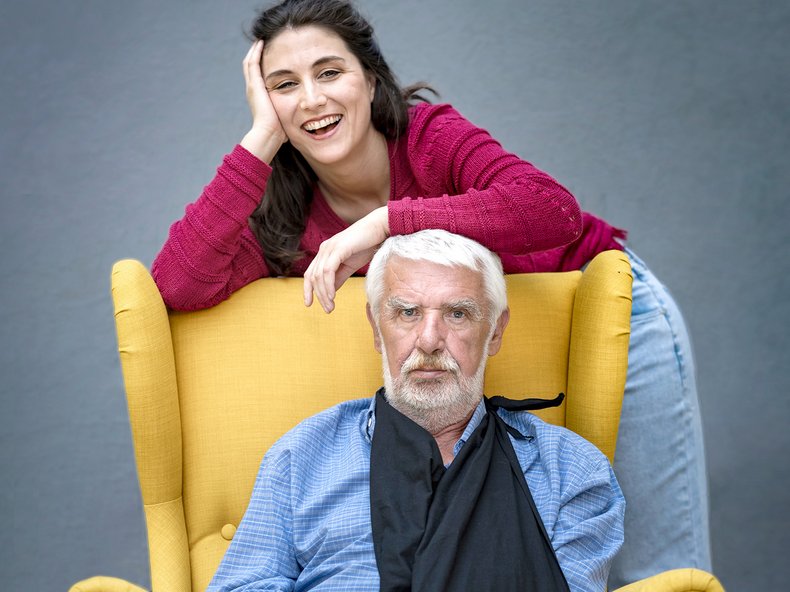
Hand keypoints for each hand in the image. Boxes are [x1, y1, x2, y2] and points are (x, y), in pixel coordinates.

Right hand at [240, 40, 287, 161]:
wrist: (268, 134)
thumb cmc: (278, 131)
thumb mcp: (284, 117)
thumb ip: (289, 114)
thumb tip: (301, 120)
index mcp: (259, 96)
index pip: (257, 75)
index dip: (261, 64)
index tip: (269, 55)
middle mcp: (253, 90)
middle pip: (251, 67)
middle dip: (257, 54)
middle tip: (263, 42)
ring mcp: (252, 87)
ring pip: (249, 62)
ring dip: (255, 50)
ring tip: (261, 39)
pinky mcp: (254, 85)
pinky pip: (252, 64)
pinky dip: (255, 52)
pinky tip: (261, 43)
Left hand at [304, 207, 389, 312]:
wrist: (380, 228)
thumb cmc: (367, 245)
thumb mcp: (350, 265)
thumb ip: (339, 277)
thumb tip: (331, 292)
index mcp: (325, 252)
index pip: (310, 273)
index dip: (308, 289)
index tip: (309, 304)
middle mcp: (324, 249)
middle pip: (313, 277)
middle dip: (318, 296)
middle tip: (328, 309)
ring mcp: (329, 247)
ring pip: (319, 275)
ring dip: (324, 294)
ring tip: (330, 306)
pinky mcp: (338, 248)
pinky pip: (328, 270)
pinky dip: (328, 284)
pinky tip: (332, 296)